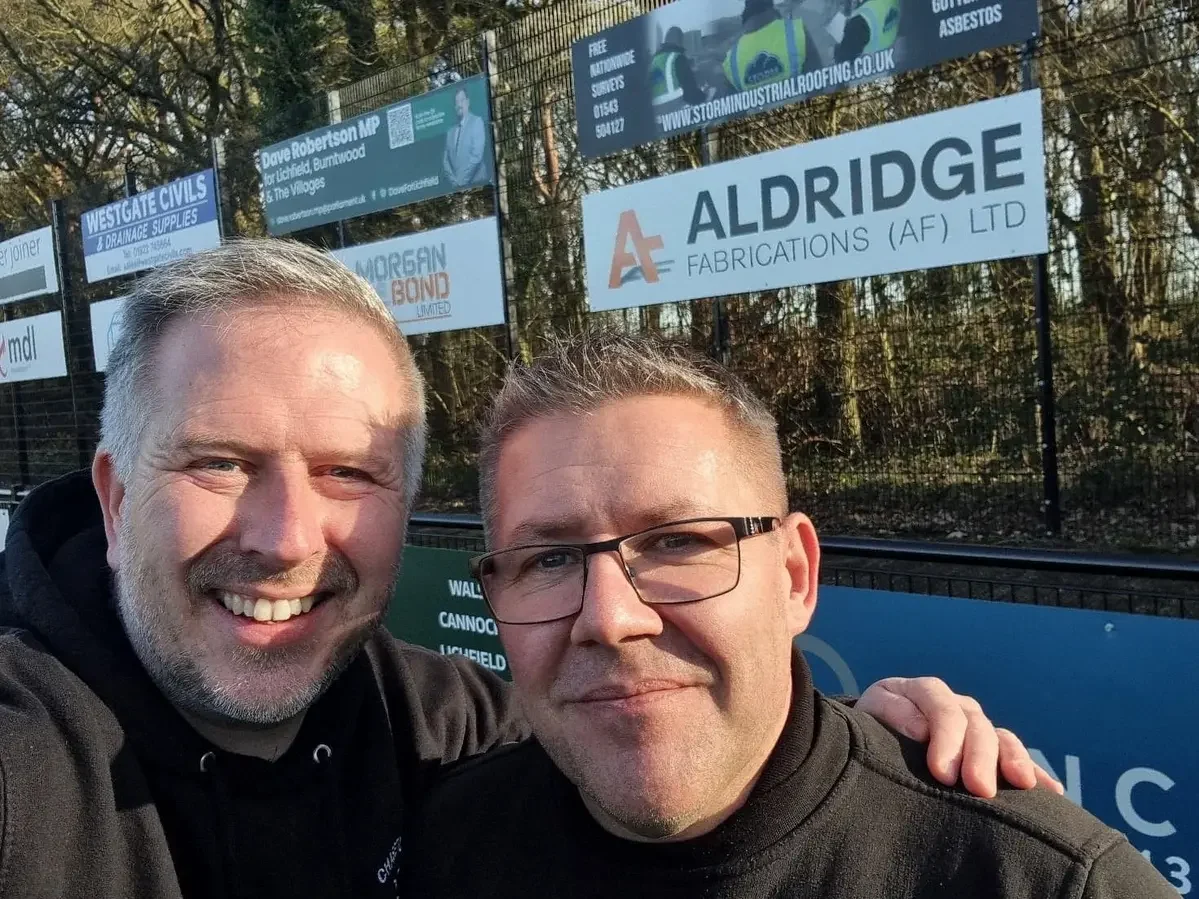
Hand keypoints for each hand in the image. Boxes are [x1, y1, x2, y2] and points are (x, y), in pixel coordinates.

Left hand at [855, 676, 1065, 798]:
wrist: (875, 732)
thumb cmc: (869, 727)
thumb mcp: (869, 715)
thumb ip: (890, 713)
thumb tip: (919, 729)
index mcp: (923, 692)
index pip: (941, 707)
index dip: (945, 737)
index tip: (940, 771)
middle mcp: (956, 706)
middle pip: (975, 724)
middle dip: (979, 756)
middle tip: (979, 789)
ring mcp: (976, 726)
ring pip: (1001, 737)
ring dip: (1013, 760)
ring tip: (1023, 785)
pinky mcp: (990, 749)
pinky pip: (1015, 757)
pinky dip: (1034, 772)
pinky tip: (1052, 792)